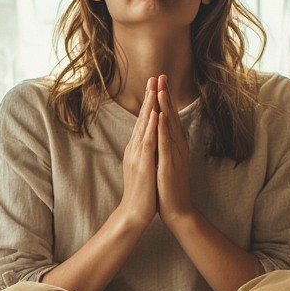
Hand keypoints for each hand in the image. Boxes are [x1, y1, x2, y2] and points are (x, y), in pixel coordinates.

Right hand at [117, 77, 159, 227]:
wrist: (134, 213)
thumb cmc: (142, 194)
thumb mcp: (144, 169)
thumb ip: (145, 155)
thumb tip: (149, 145)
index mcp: (137, 150)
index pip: (143, 123)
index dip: (149, 104)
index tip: (155, 87)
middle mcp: (135, 149)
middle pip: (142, 118)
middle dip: (149, 97)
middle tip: (154, 77)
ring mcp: (137, 155)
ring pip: (143, 125)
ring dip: (149, 105)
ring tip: (154, 87)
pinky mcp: (142, 164)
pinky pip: (147, 142)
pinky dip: (150, 126)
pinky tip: (154, 114)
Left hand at [156, 74, 193, 224]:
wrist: (177, 209)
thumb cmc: (170, 186)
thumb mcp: (167, 161)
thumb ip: (166, 145)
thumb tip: (162, 131)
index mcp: (175, 145)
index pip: (169, 117)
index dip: (165, 99)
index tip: (159, 80)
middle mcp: (177, 146)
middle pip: (172, 116)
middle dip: (166, 95)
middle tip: (161, 75)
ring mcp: (174, 155)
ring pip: (170, 127)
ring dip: (166, 107)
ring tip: (161, 89)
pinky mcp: (169, 165)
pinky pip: (166, 144)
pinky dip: (164, 129)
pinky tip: (161, 117)